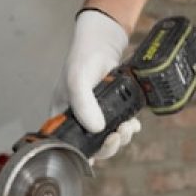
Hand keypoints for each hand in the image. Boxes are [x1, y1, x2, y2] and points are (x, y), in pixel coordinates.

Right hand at [50, 9, 141, 160]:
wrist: (103, 42)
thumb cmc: (83, 58)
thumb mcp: (78, 79)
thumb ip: (83, 103)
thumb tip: (97, 128)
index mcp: (62, 116)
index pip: (69, 146)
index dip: (85, 153)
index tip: (100, 146)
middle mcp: (78, 119)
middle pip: (93, 147)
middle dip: (108, 146)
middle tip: (118, 134)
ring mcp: (95, 116)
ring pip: (108, 139)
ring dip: (121, 137)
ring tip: (128, 126)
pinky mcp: (111, 110)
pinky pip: (120, 127)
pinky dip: (128, 128)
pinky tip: (133, 123)